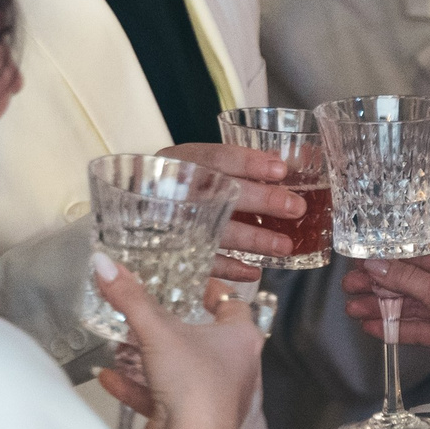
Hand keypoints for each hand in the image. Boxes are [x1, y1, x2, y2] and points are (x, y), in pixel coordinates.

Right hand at [92, 259, 256, 428]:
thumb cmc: (194, 383)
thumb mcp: (157, 331)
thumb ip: (129, 298)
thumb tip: (104, 263)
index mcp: (240, 339)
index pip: (232, 305)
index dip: (214, 292)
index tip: (193, 284)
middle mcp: (233, 366)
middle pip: (203, 337)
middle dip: (172, 327)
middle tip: (149, 313)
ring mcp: (213, 394)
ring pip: (180, 368)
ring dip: (149, 359)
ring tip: (122, 345)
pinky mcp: (192, 418)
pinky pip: (162, 396)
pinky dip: (137, 387)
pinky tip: (109, 377)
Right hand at [159, 142, 298, 282]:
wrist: (127, 216)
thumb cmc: (180, 186)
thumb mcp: (204, 166)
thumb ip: (247, 165)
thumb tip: (303, 158)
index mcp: (178, 161)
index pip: (215, 157)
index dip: (248, 162)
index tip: (280, 169)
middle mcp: (170, 190)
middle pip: (218, 193)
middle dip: (260, 201)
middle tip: (295, 208)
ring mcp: (167, 223)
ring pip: (213, 231)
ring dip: (252, 239)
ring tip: (284, 246)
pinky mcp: (168, 252)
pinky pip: (200, 263)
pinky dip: (229, 269)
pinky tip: (254, 271)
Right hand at [343, 247, 429, 405]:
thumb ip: (408, 279)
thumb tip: (376, 264)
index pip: (424, 257)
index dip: (391, 261)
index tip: (362, 262)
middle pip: (415, 281)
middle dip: (382, 285)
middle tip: (350, 286)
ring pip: (414, 305)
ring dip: (384, 308)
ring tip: (353, 309)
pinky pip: (419, 326)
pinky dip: (396, 327)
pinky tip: (372, 326)